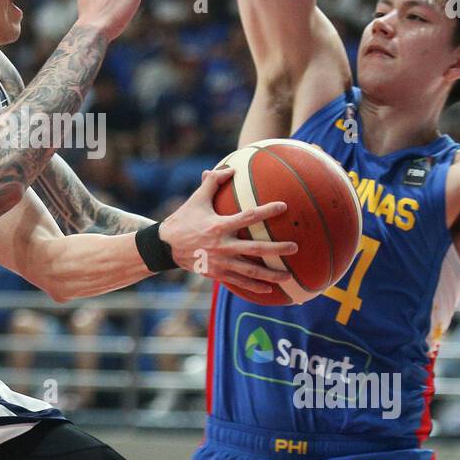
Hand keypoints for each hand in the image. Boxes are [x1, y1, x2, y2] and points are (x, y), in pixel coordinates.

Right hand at [158, 168, 298, 299]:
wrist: (165, 246)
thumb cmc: (183, 219)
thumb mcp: (196, 199)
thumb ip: (212, 182)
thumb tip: (230, 168)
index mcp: (219, 226)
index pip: (248, 217)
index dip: (266, 211)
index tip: (283, 207)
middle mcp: (222, 245)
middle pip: (255, 249)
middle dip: (277, 249)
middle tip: (295, 247)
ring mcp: (220, 262)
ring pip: (250, 271)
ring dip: (270, 275)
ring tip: (288, 276)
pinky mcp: (217, 274)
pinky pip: (239, 282)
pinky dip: (255, 287)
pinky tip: (269, 290)